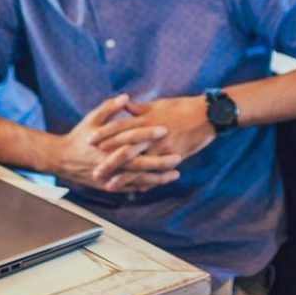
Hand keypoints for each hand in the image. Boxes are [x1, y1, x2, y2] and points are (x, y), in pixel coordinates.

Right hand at [44, 94, 181, 193]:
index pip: (131, 137)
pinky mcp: (107, 185)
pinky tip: (157, 183)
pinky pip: (129, 188)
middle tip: (179, 157)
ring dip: (157, 178)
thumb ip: (109, 108)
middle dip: (160, 161)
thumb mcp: (91, 118)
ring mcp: (109, 175)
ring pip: (137, 179)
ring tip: (175, 175)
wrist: (61, 159)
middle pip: (139, 162)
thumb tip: (125, 97)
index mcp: (107, 143)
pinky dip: (143, 186)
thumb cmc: (79, 136)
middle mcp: (110, 161)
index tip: (165, 129)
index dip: (148, 133)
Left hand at [88, 96, 214, 187]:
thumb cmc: (182, 107)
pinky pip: (156, 171)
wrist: (206, 115)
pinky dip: (145, 181)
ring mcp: (162, 147)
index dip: (103, 134)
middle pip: (124, 149)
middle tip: (94, 171)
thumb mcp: (158, 104)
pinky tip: (135, 190)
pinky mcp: (173, 156)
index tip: (89, 141)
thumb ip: (139, 108)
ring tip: (109, 186)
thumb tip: (124, 104)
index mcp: (145, 119)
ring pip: (139, 164)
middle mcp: (151, 134)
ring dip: (123, 177)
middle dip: (108, 161)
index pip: (119, 126)